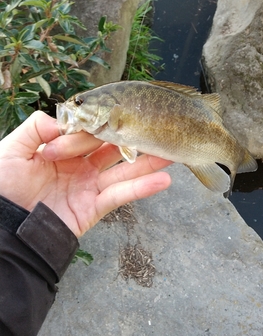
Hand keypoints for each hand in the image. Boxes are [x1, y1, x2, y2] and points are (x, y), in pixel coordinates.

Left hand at [0, 111, 171, 236]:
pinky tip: (163, 180)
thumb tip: (64, 121)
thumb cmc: (2, 186)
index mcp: (63, 151)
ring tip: (172, 151)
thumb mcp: (12, 149)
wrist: (3, 226)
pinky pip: (121, 196)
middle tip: (159, 126)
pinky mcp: (93, 208)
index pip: (90, 132)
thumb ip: (35, 127)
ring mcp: (89, 187)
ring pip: (124, 171)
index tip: (124, 109)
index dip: (104, 122)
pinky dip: (142, 188)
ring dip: (148, 162)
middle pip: (113, 149)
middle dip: (135, 138)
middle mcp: (80, 167)